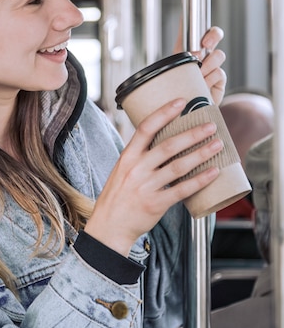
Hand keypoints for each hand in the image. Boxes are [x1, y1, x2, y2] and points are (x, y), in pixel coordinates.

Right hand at [83, 98, 220, 255]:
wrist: (109, 225)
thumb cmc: (118, 195)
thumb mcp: (122, 169)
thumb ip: (140, 156)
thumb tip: (164, 140)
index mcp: (127, 156)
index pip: (146, 128)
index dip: (164, 113)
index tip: (181, 102)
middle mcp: (136, 168)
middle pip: (168, 146)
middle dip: (192, 134)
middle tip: (210, 126)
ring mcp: (146, 186)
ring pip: (178, 166)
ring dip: (200, 154)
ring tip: (217, 145)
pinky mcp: (156, 203)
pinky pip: (182, 189)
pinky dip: (200, 180)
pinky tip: (213, 172)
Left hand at [174, 25, 226, 105]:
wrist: (182, 111)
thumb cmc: (173, 89)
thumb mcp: (170, 71)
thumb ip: (178, 57)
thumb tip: (191, 51)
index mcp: (189, 48)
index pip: (197, 29)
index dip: (199, 22)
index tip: (198, 26)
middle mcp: (203, 54)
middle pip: (215, 34)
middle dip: (212, 36)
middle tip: (204, 46)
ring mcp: (213, 66)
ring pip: (218, 55)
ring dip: (207, 64)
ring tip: (198, 75)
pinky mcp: (219, 80)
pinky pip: (219, 73)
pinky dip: (209, 79)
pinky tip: (202, 86)